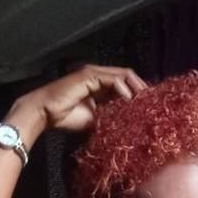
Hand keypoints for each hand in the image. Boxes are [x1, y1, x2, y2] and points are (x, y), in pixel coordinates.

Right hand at [6, 65, 147, 143]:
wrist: (46, 113)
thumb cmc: (66, 116)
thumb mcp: (95, 119)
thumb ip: (110, 116)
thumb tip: (127, 125)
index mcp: (100, 83)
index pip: (125, 82)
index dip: (138, 92)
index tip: (149, 107)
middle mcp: (98, 74)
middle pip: (128, 75)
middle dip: (142, 88)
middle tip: (152, 104)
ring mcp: (93, 73)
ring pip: (124, 75)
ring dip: (136, 88)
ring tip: (143, 102)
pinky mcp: (88, 76)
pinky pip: (112, 80)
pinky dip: (123, 90)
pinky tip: (127, 101)